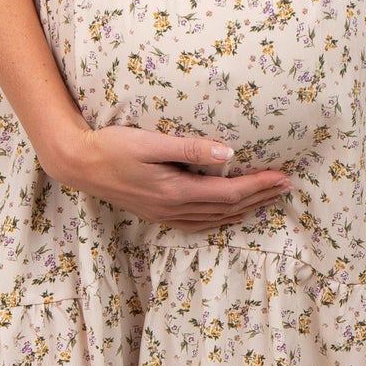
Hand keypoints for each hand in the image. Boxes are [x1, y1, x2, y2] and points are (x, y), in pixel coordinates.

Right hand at [47, 124, 292, 226]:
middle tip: (287, 187)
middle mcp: (174, 208)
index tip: (283, 176)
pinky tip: (230, 214)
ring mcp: (166, 215)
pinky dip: (222, 219)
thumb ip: (189, 148)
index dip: (259, 186)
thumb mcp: (150, 141)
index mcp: (176, 191)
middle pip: (228, 209)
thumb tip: (228, 154)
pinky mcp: (158, 214)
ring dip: (245, 210)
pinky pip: (199, 223)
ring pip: (216, 219)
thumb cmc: (112, 146)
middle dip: (260, 198)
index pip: (230, 193)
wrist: (79, 164)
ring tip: (268, 199)